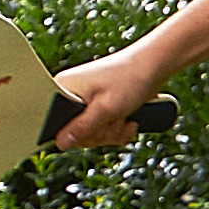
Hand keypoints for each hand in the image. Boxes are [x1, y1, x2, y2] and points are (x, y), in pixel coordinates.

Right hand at [47, 40, 168, 151]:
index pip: (54, 123)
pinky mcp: (100, 108)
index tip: (93, 129)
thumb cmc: (129, 78)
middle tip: (114, 119)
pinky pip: (103, 131)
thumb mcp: (105, 108)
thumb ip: (82, 127)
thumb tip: (60, 143)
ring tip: (124, 116)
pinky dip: (118, 130)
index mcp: (63, 88)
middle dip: (100, 133)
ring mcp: (86, 102)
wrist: (154, 65)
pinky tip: (129, 120)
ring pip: (92, 134)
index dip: (73, 134)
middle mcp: (70, 95)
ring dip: (112, 132)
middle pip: (75, 133)